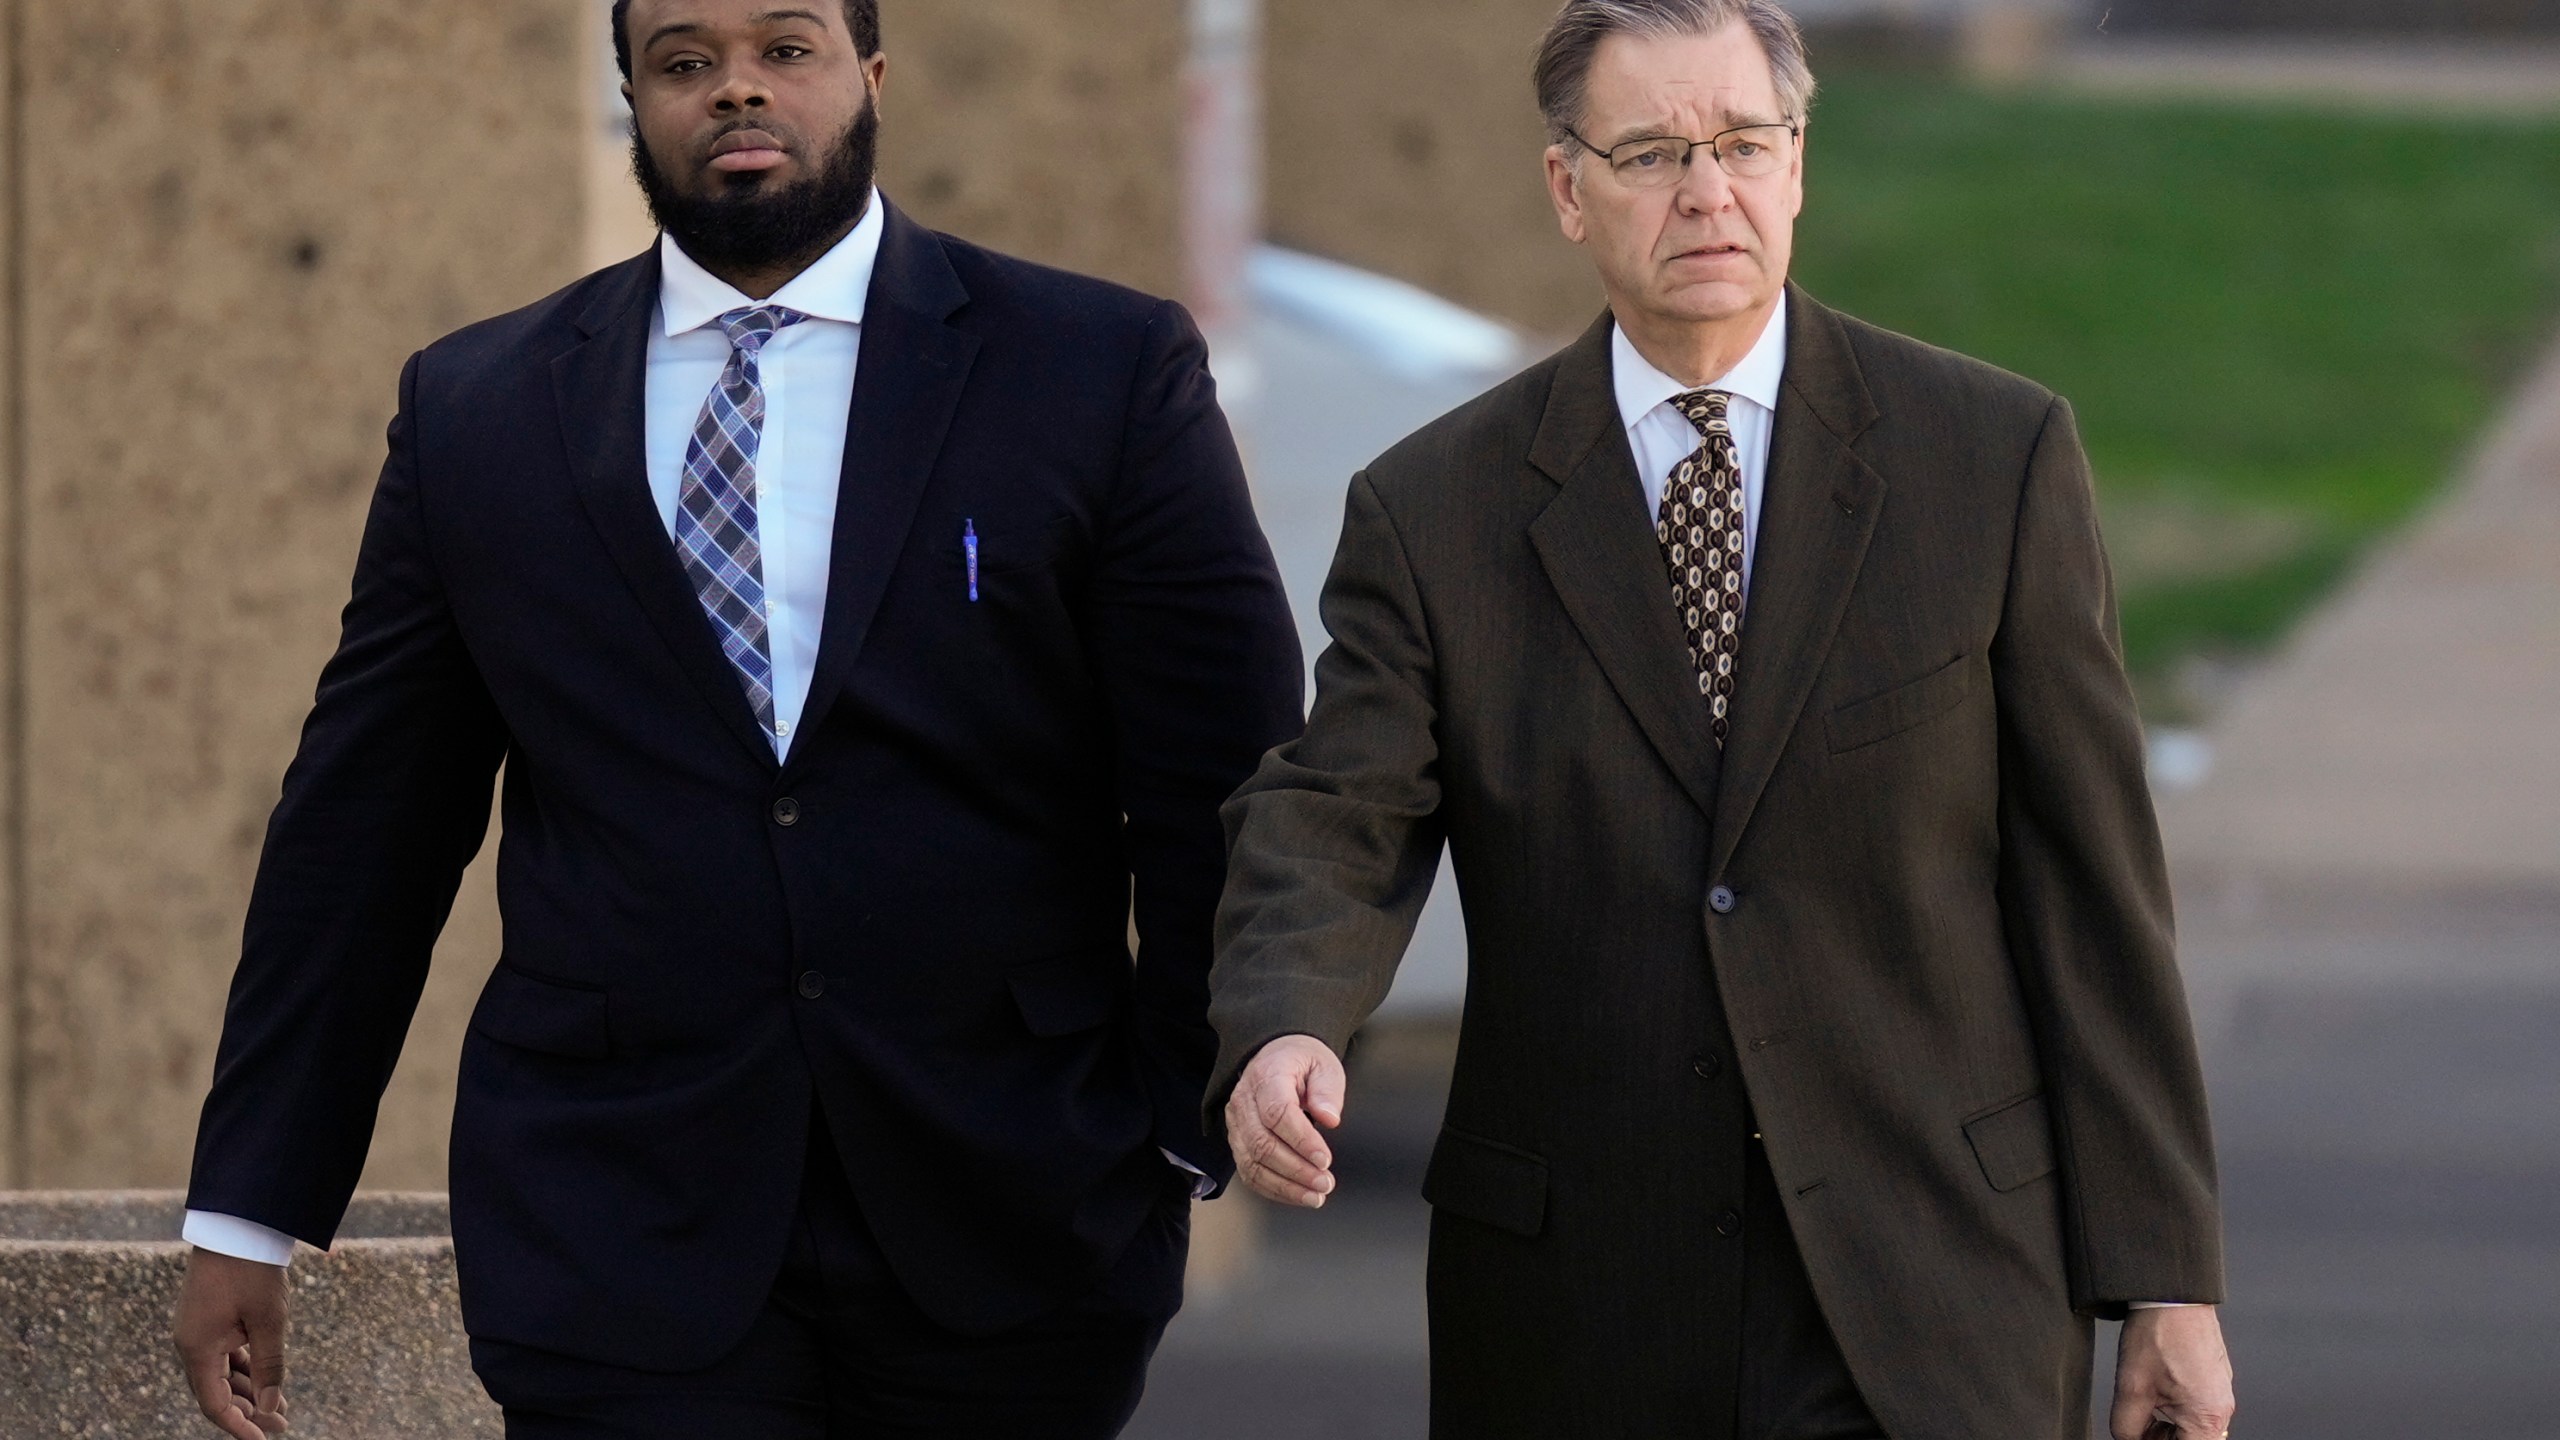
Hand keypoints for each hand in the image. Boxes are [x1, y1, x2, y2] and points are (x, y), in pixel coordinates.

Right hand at [173, 1248, 291, 1438]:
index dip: (238, 1426)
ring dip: (250, 1391)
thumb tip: (272, 1407)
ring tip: (281, 1408)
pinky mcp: (209, 1319)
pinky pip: (225, 1355)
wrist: (237, 1224)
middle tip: (282, 1424)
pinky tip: (268, 1380)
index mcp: (197, 1349)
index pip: (214, 1404)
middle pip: (217, 1392)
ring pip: (223, 1373)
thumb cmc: (253, 1271)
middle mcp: (191, 1344)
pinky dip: (246, 1369)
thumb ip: (271, 1367)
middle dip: (249, 1411)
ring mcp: (198, 1331)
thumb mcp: (269, 1321)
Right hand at [1224, 1034, 1345, 1207]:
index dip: (1302, 1140)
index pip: (1277, 1113)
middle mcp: (1244, 1101)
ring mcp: (1236, 1123)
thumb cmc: (1301, 1062)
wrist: (1275, 1056)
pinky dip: (1273, 1189)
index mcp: (1267, 1076)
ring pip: (1252, 1163)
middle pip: (1262, 1143)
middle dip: (1296, 1170)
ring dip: (1285, 1186)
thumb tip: (1330, 1119)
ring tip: (1316, 1195)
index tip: (1325, 1159)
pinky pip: (1249, 1172)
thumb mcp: (1324, 1065)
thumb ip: (1327, 1090)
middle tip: (1325, 1182)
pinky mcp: (1237, 1141)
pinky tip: (1297, 1194)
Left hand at [2111, 1305, 2234, 1439]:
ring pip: (2190, 1428)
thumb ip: (2128, 1427)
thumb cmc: (2159, 1335)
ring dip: (2166, 1427)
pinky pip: (2195, 1409)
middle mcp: (2221, 1409)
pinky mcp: (2213, 1381)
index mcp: (2206, 1417)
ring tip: (2144, 1405)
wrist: (2171, 1296)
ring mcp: (2219, 1394)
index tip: (2141, 1438)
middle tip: (2137, 1426)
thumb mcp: (2132, 1389)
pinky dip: (2174, 1410)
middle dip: (2160, 1439)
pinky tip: (2156, 1392)